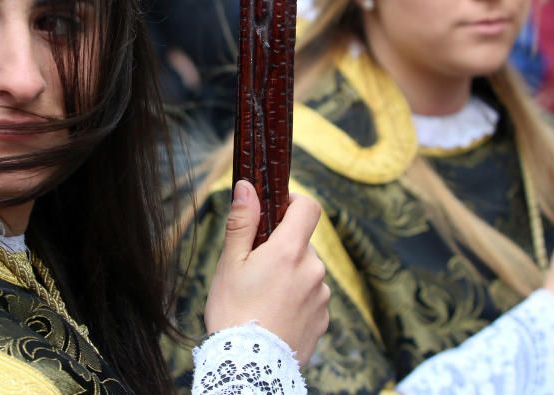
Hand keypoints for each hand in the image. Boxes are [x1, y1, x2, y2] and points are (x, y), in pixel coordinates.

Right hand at [204, 180, 329, 363]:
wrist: (249, 366)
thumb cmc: (233, 311)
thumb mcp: (230, 263)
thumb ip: (242, 222)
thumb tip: (247, 186)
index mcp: (290, 251)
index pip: (309, 208)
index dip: (294, 202)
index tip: (278, 209)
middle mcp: (313, 270)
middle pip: (302, 244)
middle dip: (282, 248)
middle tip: (254, 268)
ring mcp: (321, 296)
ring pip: (306, 272)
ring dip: (290, 276)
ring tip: (262, 298)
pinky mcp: (323, 320)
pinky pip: (311, 298)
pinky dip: (296, 300)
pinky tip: (274, 315)